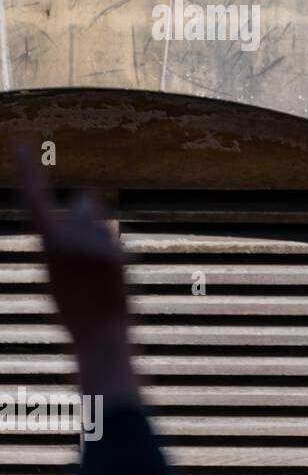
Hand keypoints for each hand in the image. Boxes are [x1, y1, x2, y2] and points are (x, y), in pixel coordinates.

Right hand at [14, 143, 136, 403]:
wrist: (98, 332)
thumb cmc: (73, 302)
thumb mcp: (56, 266)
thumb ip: (66, 234)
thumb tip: (87, 206)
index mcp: (48, 242)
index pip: (35, 199)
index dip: (27, 169)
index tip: (22, 142)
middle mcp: (72, 238)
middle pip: (83, 203)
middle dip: (83, 212)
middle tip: (83, 245)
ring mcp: (97, 245)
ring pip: (101, 221)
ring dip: (97, 233)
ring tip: (94, 268)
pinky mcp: (118, 253)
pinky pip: (112, 240)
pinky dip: (109, 252)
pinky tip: (108, 278)